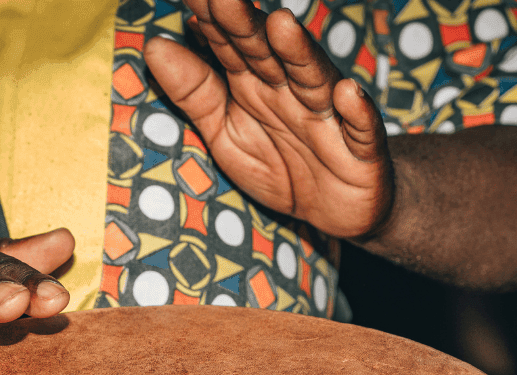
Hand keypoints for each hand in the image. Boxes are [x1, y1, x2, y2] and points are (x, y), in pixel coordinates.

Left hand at [145, 0, 392, 238]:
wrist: (336, 210)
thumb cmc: (278, 165)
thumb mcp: (225, 135)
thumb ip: (194, 93)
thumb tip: (153, 44)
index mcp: (255, 84)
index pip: (228, 46)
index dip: (208, 21)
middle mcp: (292, 91)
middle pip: (267, 53)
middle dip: (246, 25)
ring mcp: (329, 116)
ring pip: (313, 80)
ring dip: (299, 54)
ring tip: (281, 25)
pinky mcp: (362, 150)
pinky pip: (362, 129)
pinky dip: (358, 112)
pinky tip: (347, 93)